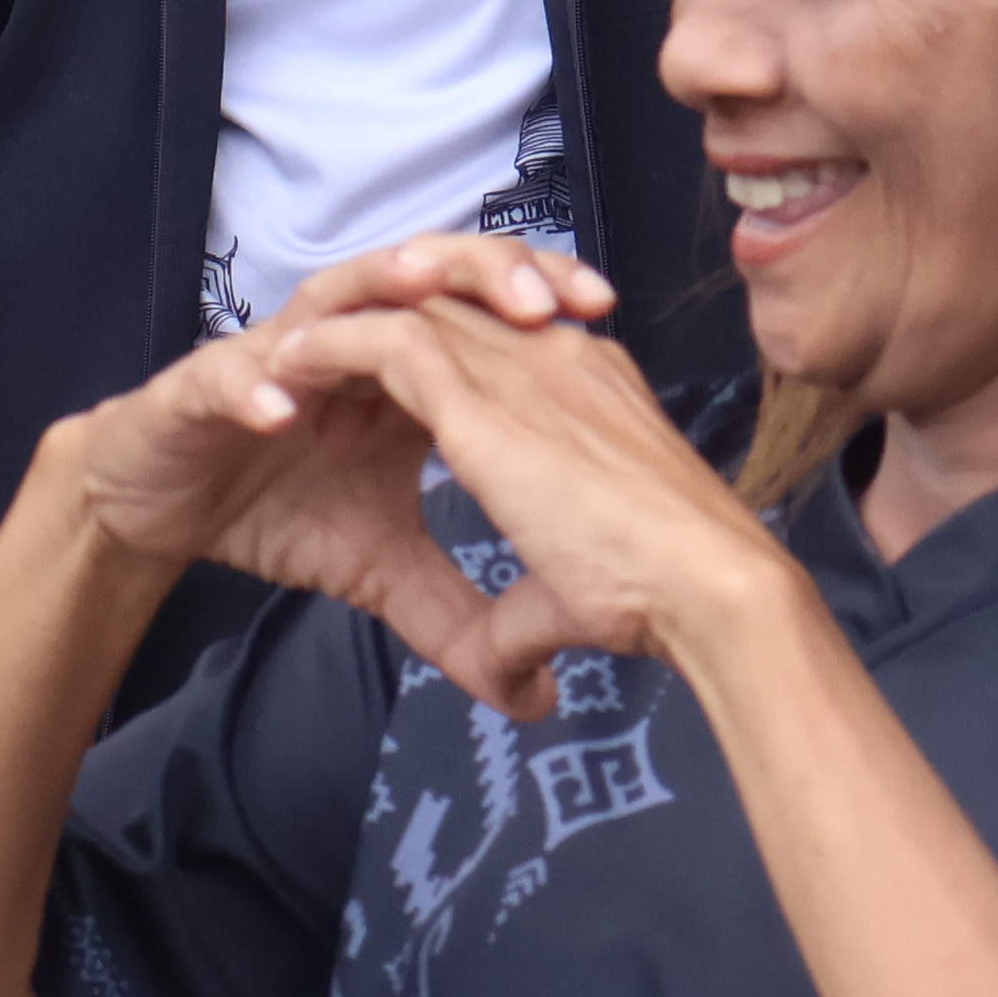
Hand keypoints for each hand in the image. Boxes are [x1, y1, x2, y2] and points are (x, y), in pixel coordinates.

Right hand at [53, 238, 620, 678]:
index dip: (542, 303)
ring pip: (340, 293)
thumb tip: (536, 694)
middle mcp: (352, 341)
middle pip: (431, 276)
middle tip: (543, 300)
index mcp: (406, 373)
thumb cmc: (278, 510)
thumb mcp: (382, 571)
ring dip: (382, 292)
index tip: (602, 315)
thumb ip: (457, 617)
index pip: (484, 315)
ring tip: (427, 298)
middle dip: (487, 273)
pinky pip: (235, 374)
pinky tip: (285, 409)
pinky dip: (260, 386)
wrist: (165, 504)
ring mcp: (280, 350)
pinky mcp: (207, 382)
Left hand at [255, 284, 794, 717]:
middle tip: (320, 350)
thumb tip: (515, 691)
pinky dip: (332, 351)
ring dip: (345, 326)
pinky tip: (290, 371)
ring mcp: (522, 368)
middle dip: (384, 318)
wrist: (708, 586)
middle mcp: (558, 359)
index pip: (502, 340)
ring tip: (288, 355)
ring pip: (414, 308)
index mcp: (591, 390)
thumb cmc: (663, 597)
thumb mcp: (570, 605)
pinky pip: (386, 341)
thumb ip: (524, 631)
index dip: (440, 352)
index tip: (386, 385)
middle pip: (454, 305)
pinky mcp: (482, 398)